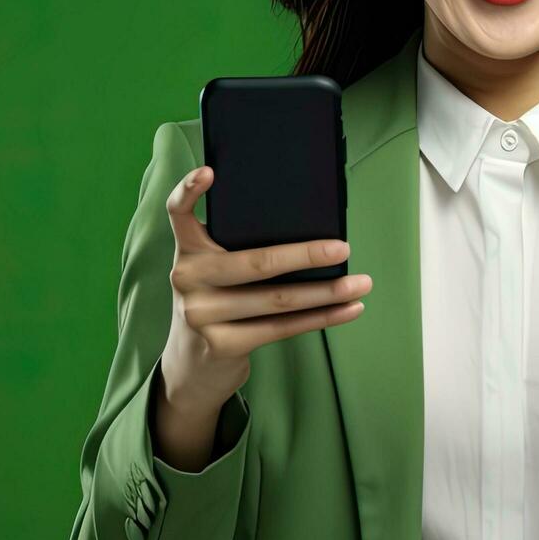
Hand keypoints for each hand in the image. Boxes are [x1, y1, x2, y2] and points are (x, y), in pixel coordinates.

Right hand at [152, 165, 369, 468]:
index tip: (210, 171)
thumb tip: (309, 234)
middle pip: (255, 262)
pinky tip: (347, 309)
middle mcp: (188, 278)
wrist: (190, 368)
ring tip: (361, 284)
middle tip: (344, 248)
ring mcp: (201, 314)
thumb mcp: (213, 275)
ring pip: (277, 299)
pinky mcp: (222, 344)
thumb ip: (237, 252)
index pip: (178, 212)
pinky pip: (281, 328)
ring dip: (326, 292)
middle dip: (306, 256)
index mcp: (187, 250)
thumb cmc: (216, 306)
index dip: (189, 190)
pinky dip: (321, 318)